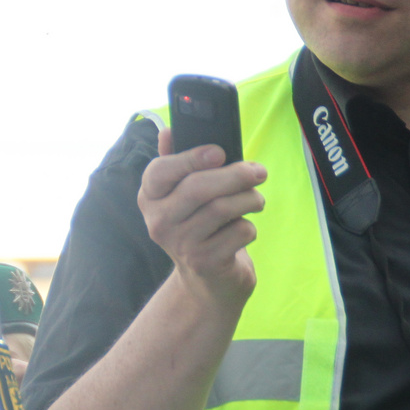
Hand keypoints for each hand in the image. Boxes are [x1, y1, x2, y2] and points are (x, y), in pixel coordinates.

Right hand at [139, 128, 266, 306]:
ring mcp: (180, 244)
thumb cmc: (198, 225)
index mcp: (149, 197)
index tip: (220, 151)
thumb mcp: (182, 195)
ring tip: (256, 199)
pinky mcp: (205, 262)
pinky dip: (249, 227)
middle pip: (198, 188)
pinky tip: (243, 228)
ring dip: (249, 200)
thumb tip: (169, 130)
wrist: (206, 280)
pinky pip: (238, 233)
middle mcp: (158, 221)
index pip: (160, 172)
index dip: (190, 158)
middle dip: (235, 175)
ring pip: (223, 209)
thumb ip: (176, 161)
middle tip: (259, 171)